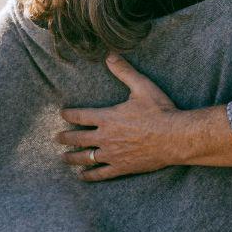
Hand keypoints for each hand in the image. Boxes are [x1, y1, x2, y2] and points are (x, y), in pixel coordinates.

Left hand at [55, 55, 191, 180]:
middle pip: (78, 138)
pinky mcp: (122, 167)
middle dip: (65, 137)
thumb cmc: (160, 111)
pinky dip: (90, 175)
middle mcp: (105, 137)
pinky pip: (101, 173)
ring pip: (86, 157)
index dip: (69, 114)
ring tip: (63, 158)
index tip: (61, 114)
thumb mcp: (142, 86)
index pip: (81, 115)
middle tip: (56, 138)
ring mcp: (112, 154)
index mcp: (108, 117)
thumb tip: (110, 55)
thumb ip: (124, 71)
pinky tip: (82, 176)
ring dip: (72, 157)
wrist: (175, 137)